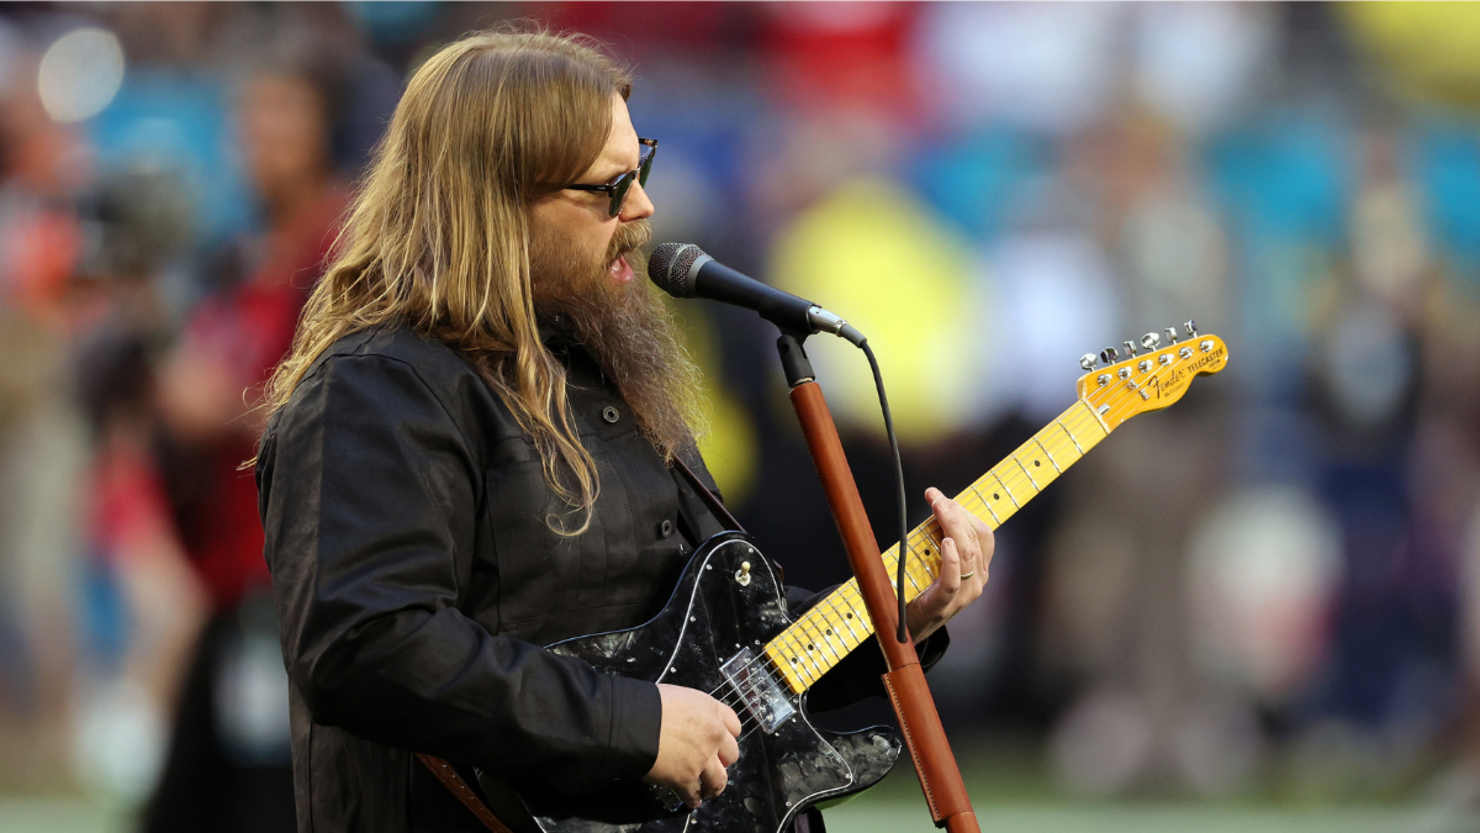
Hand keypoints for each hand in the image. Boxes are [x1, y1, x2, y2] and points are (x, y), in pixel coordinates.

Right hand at [644, 683, 741, 808]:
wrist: (631, 722)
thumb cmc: (647, 705)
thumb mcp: (677, 696)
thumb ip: (693, 712)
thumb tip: (688, 723)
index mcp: (711, 710)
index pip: (734, 726)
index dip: (727, 738)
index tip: (721, 745)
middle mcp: (713, 734)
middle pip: (731, 754)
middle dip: (723, 762)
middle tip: (714, 766)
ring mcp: (702, 758)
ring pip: (720, 780)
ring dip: (713, 786)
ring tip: (707, 790)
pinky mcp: (686, 778)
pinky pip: (695, 794)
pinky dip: (693, 799)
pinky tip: (691, 799)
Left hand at [905, 487, 993, 641]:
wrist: (906, 628)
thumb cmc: (920, 589)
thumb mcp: (934, 559)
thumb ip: (938, 537)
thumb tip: (935, 505)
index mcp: (978, 568)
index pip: (982, 533)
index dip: (964, 511)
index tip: (941, 496)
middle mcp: (977, 580)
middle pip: (974, 539)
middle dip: (955, 512)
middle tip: (935, 496)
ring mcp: (964, 595)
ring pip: (966, 554)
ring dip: (951, 526)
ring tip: (937, 508)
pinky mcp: (944, 605)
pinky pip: (953, 581)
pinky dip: (951, 560)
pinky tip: (946, 543)